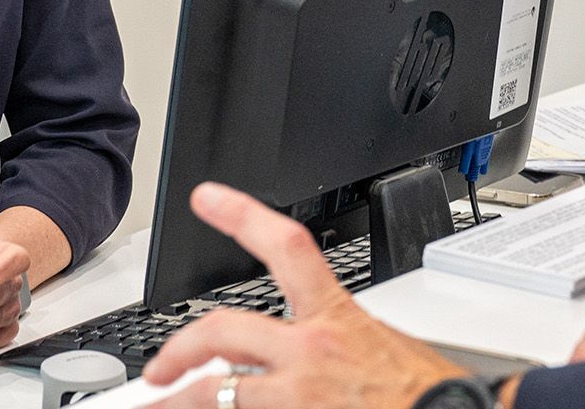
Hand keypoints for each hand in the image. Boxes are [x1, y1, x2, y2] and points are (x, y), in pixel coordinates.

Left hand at [142, 183, 468, 407]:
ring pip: (214, 394)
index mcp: (337, 319)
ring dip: (177, 404)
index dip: (242, 215)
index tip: (206, 197)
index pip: (287, 246)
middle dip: (177, 350)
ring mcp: (298, 398)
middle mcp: (310, 353)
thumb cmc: (426, 392)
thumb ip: (336, 340)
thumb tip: (301, 352)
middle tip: (158, 369)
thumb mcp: (381, 345)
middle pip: (221, 330)